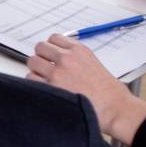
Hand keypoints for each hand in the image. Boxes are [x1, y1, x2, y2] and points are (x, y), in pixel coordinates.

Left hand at [28, 34, 145, 142]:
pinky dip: (34, 84)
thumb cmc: (109, 92)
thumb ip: (75, 57)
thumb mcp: (93, 64)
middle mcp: (67, 58)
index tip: (51, 54)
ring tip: (44, 79)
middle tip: (45, 68)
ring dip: (36, 70)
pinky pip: (31, 79)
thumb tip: (57, 57)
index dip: (51, 47)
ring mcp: (57, 73)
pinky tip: (44, 89)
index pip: (53, 38)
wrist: (115, 108)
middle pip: (40, 48)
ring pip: (32, 62)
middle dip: (41, 57)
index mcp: (79, 50)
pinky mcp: (51, 88)